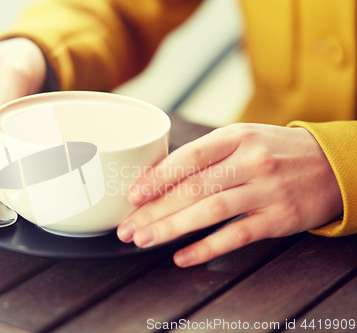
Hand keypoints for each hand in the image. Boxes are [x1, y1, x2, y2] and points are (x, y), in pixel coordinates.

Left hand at [116, 123, 342, 266]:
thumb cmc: (274, 151)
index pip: (188, 156)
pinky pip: (238, 234)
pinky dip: (208, 247)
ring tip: (144, 240)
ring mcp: (265, 190)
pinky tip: (183, 257)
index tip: (131, 196)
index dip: (157, 177)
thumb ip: (205, 155)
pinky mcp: (279, 217)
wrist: (332, 163)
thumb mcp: (242, 139)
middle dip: (154, 210)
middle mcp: (250, 161)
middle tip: (127, 228)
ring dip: (172, 229)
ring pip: (211, 211)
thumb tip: (157, 177)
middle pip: (193, 188)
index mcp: (235, 137)